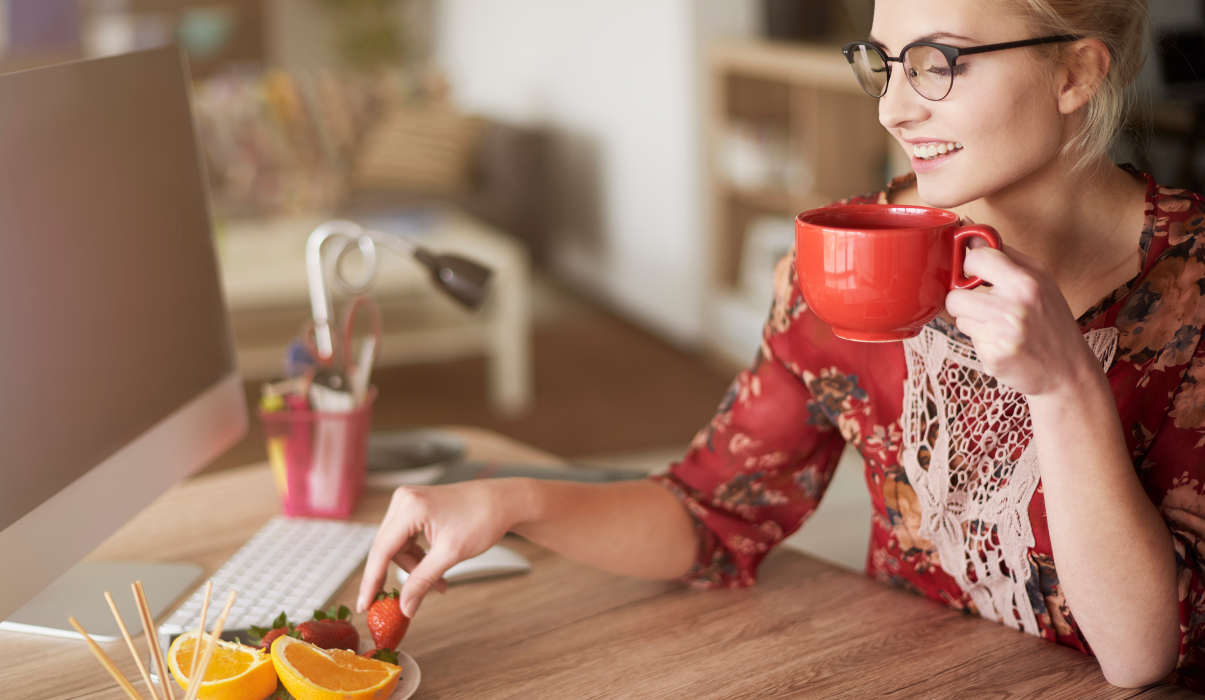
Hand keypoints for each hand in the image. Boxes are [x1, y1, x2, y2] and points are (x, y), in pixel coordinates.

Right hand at [356, 480, 515, 617]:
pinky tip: (435, 570)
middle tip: (403, 603)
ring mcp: (408, 501)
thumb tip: (404, 607)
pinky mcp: (415, 507)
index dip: (371, 582)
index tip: (364, 606)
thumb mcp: (451, 554)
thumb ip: (423, 581)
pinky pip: (407, 539)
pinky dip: (419, 557)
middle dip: (401, 576)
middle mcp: (403, 500)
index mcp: (409, 507)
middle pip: (387, 549)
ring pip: (398, 547)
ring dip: (414, 568)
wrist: (503, 501)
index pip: (381, 551)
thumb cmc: (482, 519)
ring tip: (438, 585)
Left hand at [944, 239, 1099, 396]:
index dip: (971, 266)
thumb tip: (969, 232)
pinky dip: (981, 342)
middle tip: (985, 306)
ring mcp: (1003, 335)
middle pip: (955, 295)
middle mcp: (1014, 307)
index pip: (975, 258)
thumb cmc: (1050, 319)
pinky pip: (969, 341)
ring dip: (972, 322)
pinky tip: (1003, 344)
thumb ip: (1004, 256)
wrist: (1067, 370)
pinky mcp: (994, 357)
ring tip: (999, 327)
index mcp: (1026, 281)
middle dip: (964, 300)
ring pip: (958, 318)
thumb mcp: (1039, 280)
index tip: (977, 273)